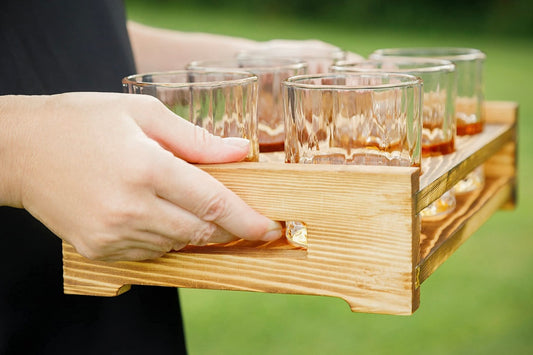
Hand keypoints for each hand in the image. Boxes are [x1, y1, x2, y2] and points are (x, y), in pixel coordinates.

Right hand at [0, 93, 281, 260]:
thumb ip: (196, 138)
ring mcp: (112, 234)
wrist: (20, 151)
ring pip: (178, 244)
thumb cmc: (81, 122)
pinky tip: (154, 212)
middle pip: (202, 231)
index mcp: (145, 167)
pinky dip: (164, 237)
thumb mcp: (142, 114)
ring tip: (181, 200)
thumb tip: (240, 152)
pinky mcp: (98, 250)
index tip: (271, 228)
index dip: (248, 219)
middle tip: (240, 216)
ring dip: (193, 228)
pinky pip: (150, 253)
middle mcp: (130, 208)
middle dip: (227, 227)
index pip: (213, 202)